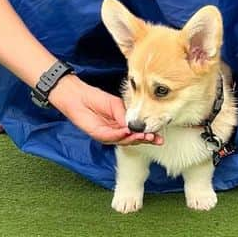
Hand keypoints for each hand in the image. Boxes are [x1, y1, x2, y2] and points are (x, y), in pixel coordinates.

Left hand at [47, 75, 162, 146]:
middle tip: (155, 139)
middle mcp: (115, 132)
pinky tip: (127, 131)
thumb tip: (136, 126)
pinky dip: (120, 135)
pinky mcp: (98, 135)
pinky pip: (111, 137)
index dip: (148, 135)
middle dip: (144, 140)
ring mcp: (107, 135)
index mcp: (121, 125)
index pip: (136, 133)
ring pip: (123, 141)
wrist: (78, 96)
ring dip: (135, 139)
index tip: (159, 136)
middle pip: (132, 140)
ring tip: (145, 136)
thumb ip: (126, 116)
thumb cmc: (96, 98)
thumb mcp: (117, 105)